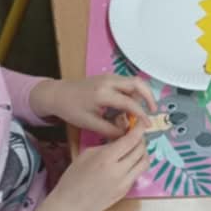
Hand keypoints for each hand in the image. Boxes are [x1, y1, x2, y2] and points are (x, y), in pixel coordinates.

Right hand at [25, 123, 150, 210]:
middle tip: (136, 135)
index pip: (131, 140)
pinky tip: (128, 162)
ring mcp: (124, 183)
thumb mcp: (86, 155)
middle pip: (141, 150)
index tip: (140, 123)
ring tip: (135, 148)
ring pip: (144, 163)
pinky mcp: (125, 192)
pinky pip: (137, 174)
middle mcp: (119, 171)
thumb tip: (120, 140)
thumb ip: (106, 146)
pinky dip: (136, 165)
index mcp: (107, 158)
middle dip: (141, 139)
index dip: (139, 129)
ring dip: (143, 153)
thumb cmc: (73, 179)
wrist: (70, 207)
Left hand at [31, 75, 155, 138]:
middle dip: (149, 96)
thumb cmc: (71, 109)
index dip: (141, 115)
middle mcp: (109, 81)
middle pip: (137, 83)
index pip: (130, 103)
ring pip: (133, 81)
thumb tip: (127, 134)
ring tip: (143, 109)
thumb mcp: (90, 123)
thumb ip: (110, 129)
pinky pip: (126, 82)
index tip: (147, 125)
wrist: (58, 94)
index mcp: (103, 94)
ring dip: (141, 93)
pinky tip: (131, 105)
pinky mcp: (108, 77)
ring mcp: (109, 77)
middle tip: (153, 110)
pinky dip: (133, 92)